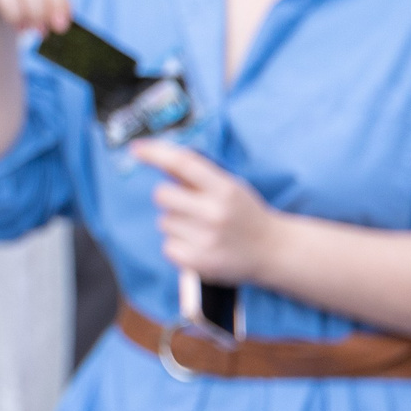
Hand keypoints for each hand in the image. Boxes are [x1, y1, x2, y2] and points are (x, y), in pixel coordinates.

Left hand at [133, 140, 284, 285]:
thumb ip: (196, 174)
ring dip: (177, 225)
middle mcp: (215, 213)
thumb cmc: (245, 214)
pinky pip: (167, 246)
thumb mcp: (229, 187)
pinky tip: (201, 246)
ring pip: (164, 222)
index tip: (136, 148)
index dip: (156, 153)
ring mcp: (206, 239)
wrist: (274, 251)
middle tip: (192, 207)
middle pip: (162, 194)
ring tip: (204, 230)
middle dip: (170, 198)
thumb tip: (160, 159)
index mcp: (225, 189)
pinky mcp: (198, 261)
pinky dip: (179, 246)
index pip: (183, 163)